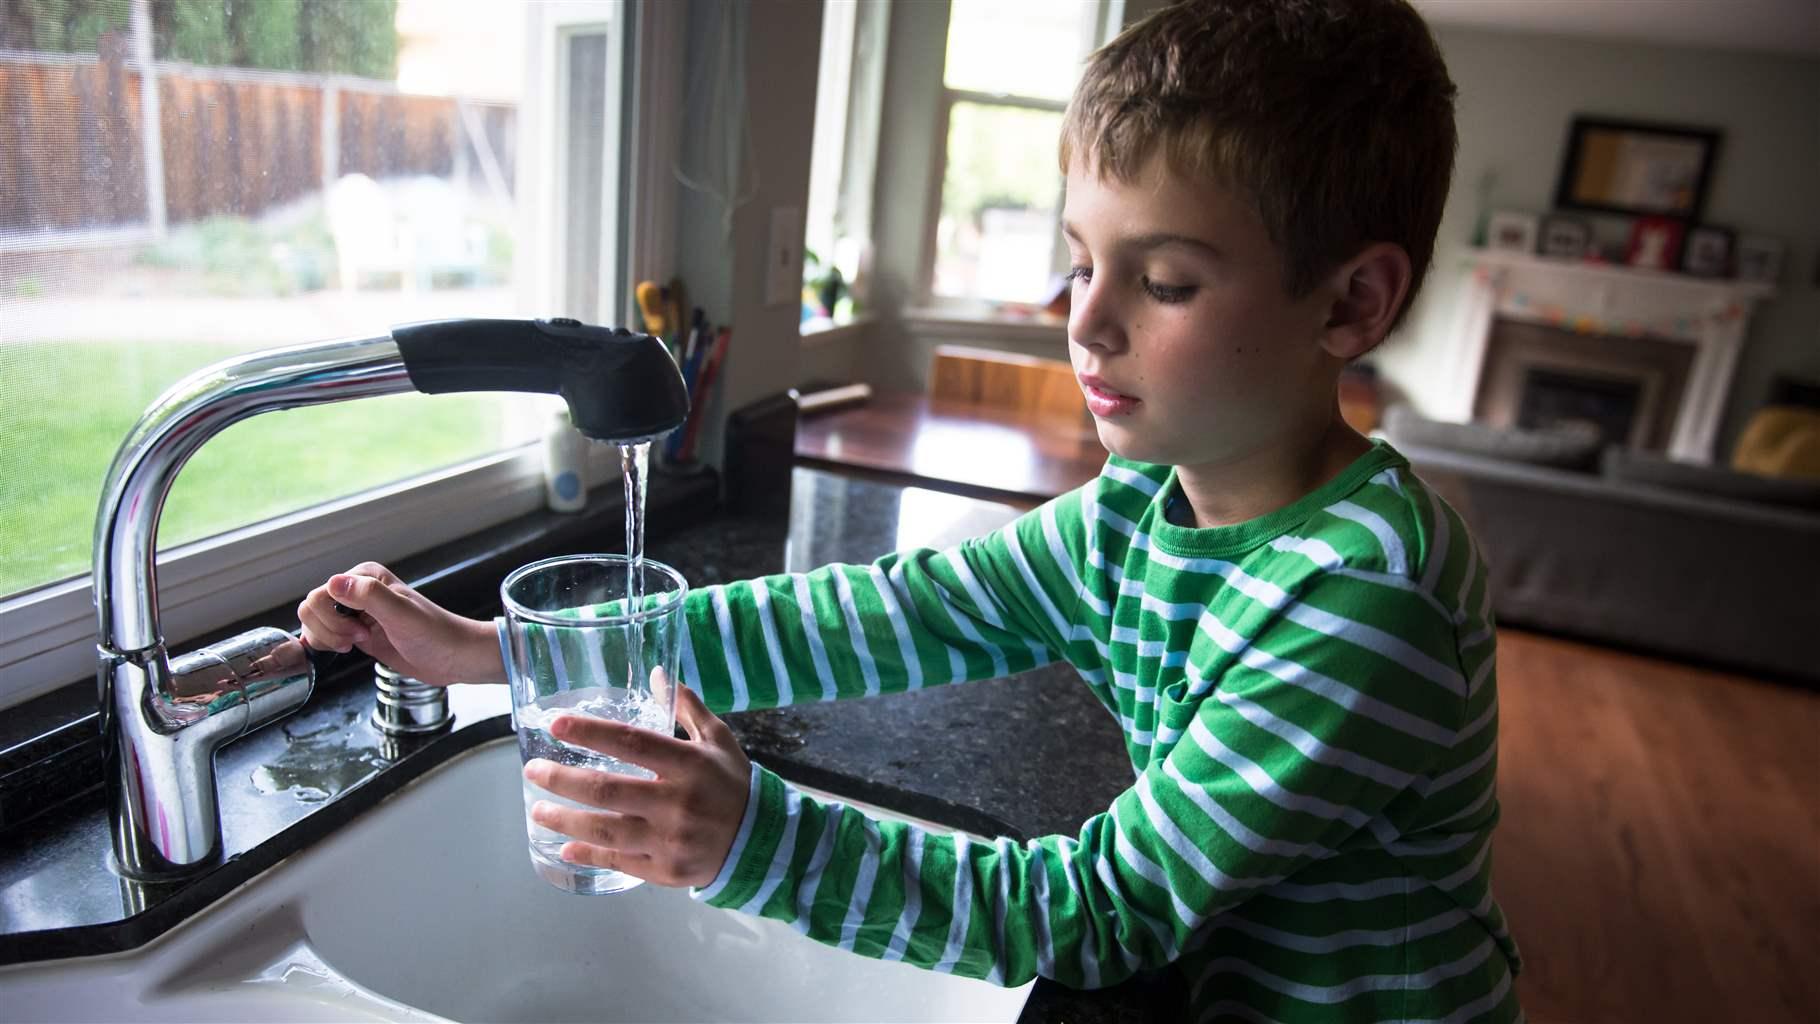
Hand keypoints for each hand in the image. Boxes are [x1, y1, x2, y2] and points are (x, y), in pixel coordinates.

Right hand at [297, 561, 503, 684]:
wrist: (453, 657)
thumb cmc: (435, 634)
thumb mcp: (402, 614)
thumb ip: (369, 596)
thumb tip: (334, 582)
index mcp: (365, 577)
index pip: (320, 594)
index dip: (333, 618)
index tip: (361, 630)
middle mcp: (357, 591)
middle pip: (311, 608)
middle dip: (328, 629)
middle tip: (358, 639)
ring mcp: (355, 613)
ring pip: (313, 622)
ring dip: (327, 638)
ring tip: (356, 644)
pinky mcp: (356, 633)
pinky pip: (323, 635)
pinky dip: (326, 644)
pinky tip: (346, 649)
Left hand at [524, 678, 750, 888]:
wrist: (760, 842)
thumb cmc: (733, 785)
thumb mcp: (718, 740)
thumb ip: (687, 708)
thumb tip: (657, 672)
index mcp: (689, 765)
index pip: (632, 743)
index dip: (590, 733)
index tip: (556, 724)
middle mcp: (677, 803)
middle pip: (607, 791)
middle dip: (562, 780)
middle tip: (532, 770)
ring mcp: (670, 841)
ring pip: (606, 832)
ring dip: (565, 821)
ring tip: (538, 810)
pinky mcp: (665, 871)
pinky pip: (618, 862)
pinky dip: (588, 855)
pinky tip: (565, 847)